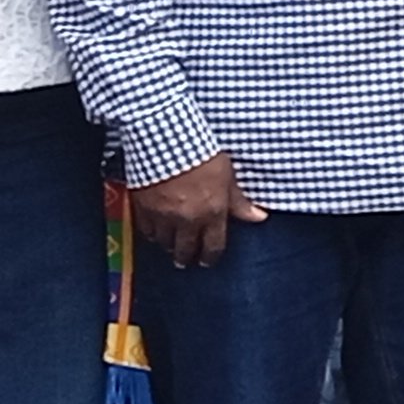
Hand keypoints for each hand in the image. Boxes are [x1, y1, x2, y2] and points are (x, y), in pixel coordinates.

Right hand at [133, 151, 263, 267]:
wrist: (167, 142)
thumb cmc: (202, 155)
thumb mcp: (228, 177)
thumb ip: (240, 202)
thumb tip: (260, 217)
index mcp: (212, 213)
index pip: (213, 246)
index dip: (210, 257)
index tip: (207, 261)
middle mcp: (188, 220)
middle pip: (185, 249)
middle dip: (186, 257)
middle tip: (186, 260)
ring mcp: (164, 215)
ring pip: (164, 242)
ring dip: (168, 246)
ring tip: (170, 247)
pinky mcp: (143, 208)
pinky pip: (146, 230)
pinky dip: (151, 234)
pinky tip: (154, 233)